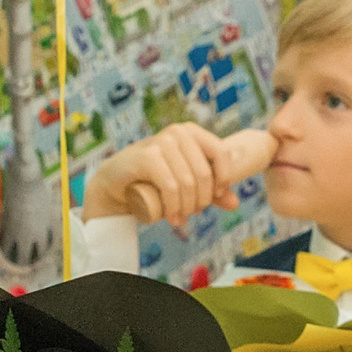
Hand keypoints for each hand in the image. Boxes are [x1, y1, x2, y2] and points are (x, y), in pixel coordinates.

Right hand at [81, 125, 275, 228]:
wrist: (116, 182)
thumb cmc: (155, 180)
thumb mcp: (187, 184)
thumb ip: (213, 192)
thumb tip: (235, 204)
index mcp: (192, 132)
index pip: (221, 153)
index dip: (223, 179)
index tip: (215, 196)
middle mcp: (177, 132)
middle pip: (204, 174)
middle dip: (201, 201)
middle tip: (192, 213)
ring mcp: (161, 141)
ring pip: (188, 183)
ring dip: (186, 208)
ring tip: (180, 218)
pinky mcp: (146, 156)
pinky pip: (171, 186)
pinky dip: (174, 206)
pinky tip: (171, 216)